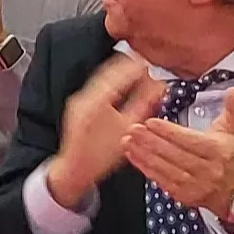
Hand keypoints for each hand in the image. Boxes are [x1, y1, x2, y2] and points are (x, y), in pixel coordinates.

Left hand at [42, 57, 166, 209]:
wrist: (74, 169)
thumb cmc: (100, 156)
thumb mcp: (129, 129)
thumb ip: (145, 105)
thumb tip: (159, 88)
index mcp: (97, 99)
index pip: (120, 72)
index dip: (137, 66)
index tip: (150, 63)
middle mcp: (85, 96)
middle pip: (110, 71)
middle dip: (129, 67)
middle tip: (145, 67)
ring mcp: (80, 100)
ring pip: (103, 77)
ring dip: (121, 74)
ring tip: (137, 75)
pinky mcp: (79, 106)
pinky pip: (98, 86)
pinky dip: (112, 83)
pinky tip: (122, 88)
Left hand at [124, 87, 233, 217]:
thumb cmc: (230, 156)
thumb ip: (233, 109)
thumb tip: (233, 90)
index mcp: (217, 152)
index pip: (190, 141)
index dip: (170, 132)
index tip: (151, 122)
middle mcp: (207, 170)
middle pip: (175, 154)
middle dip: (151, 141)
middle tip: (133, 129)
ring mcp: (194, 185)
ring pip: (165, 168)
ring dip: (144, 154)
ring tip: (128, 140)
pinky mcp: (183, 194)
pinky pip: (161, 180)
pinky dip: (145, 167)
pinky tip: (133, 155)